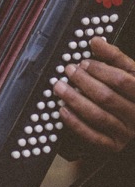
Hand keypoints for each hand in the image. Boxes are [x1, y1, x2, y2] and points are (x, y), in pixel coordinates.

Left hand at [55, 36, 134, 151]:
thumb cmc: (131, 93)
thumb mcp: (129, 72)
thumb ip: (113, 56)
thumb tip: (95, 41)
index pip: (122, 80)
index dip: (100, 70)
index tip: (83, 63)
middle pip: (107, 97)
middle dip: (84, 82)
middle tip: (68, 71)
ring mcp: (127, 132)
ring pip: (98, 116)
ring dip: (74, 100)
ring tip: (59, 87)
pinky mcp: (114, 145)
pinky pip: (92, 136)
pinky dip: (75, 122)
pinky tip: (62, 110)